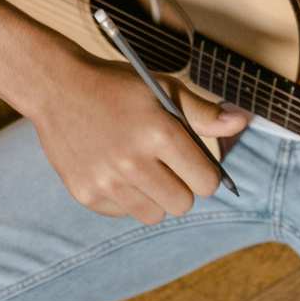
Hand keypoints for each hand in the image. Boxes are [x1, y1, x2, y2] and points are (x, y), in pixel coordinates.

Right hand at [28, 47, 249, 224]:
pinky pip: (123, 213)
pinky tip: (115, 170)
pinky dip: (125, 198)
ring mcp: (106, 181)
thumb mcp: (163, 88)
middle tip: (167, 166)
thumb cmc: (118, 86)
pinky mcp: (85, 193)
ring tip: (141, 169)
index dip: (206, 175)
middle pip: (182, 204)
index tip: (195, 164)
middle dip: (182, 187)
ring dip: (154, 196)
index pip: (206, 182)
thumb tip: (242, 121)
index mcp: (159, 133)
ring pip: (154, 214)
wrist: (57, 87)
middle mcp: (132, 161)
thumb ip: (203, 112)